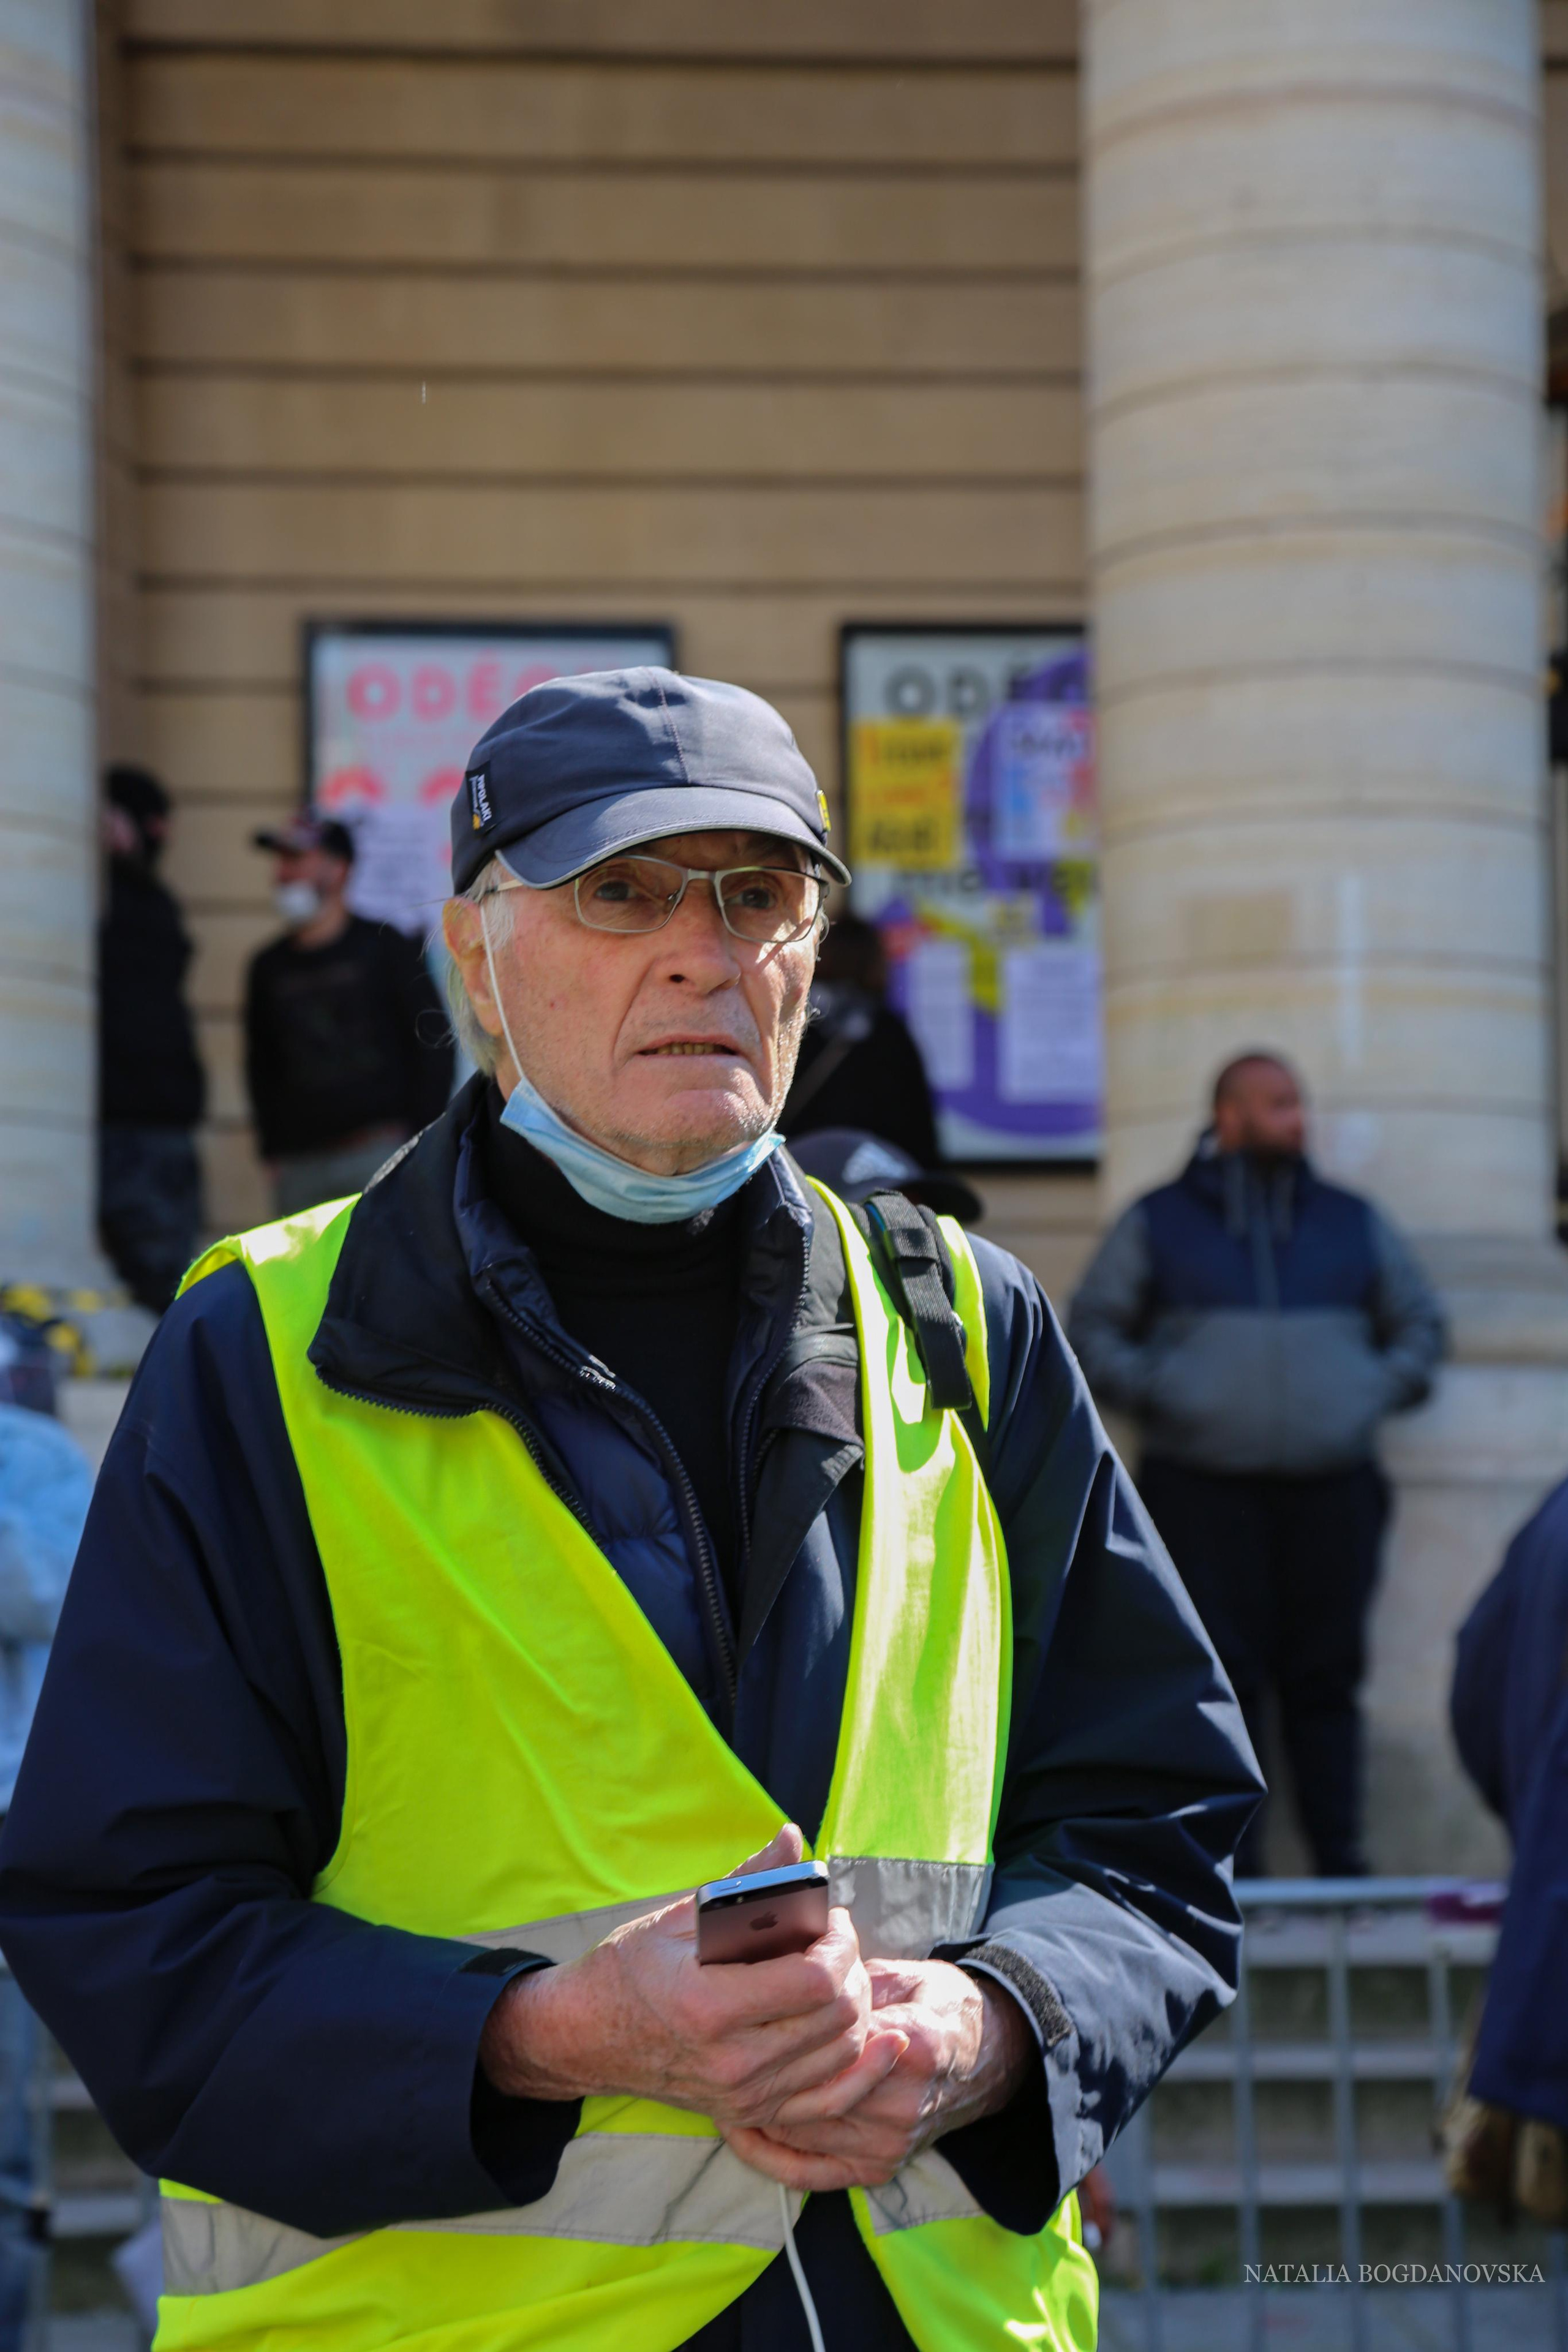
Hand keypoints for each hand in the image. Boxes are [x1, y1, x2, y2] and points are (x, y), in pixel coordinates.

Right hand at [479, 1825, 905, 2130]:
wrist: (584, 2038)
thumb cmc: (627, 1970)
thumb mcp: (677, 1917)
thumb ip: (746, 1881)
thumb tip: (794, 1837)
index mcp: (711, 2006)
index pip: (815, 1981)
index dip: (840, 1944)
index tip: (832, 1919)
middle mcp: (733, 2061)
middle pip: (838, 2018)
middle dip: (854, 1969)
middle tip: (839, 1940)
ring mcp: (743, 2095)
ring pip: (842, 2056)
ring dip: (859, 2010)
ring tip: (841, 1975)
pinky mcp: (749, 2114)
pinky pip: (828, 2103)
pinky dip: (863, 2072)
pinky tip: (883, 2042)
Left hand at [721, 1956, 1032, 2190]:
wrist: (981, 2057)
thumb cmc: (935, 2005)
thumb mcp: (901, 1974)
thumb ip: (853, 1977)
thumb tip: (794, 1960)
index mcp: (913, 2043)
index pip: (833, 2034)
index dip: (785, 2015)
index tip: (746, 1999)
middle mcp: (901, 2102)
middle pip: (809, 2085)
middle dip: (762, 2061)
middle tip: (716, 2039)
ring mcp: (889, 2142)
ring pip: (801, 2126)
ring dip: (754, 2104)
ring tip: (711, 2076)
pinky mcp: (878, 2167)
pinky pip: (810, 2171)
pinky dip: (768, 2154)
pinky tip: (736, 2129)